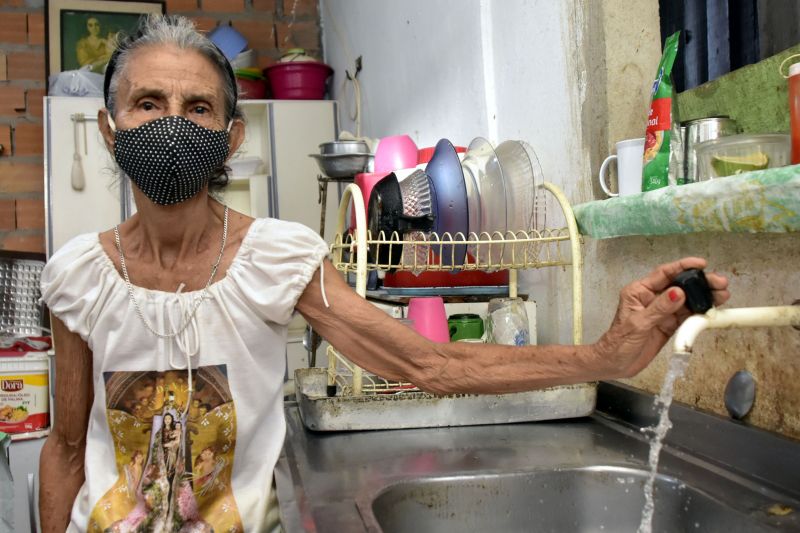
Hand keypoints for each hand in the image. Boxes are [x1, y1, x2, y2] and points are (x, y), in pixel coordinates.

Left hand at [593, 257, 729, 378]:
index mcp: (639, 291)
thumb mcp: (638, 324)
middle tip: (720, 282)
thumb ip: (658, 309)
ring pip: (686, 300)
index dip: (682, 267)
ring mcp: (662, 311)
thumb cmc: (618, 343)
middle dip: (699, 282)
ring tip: (723, 294)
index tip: (701, 264)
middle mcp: (651, 298)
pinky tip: (713, 308)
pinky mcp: (668, 324)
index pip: (663, 274)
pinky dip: (700, 312)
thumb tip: (678, 292)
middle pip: (679, 285)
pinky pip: (687, 315)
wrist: (616, 364)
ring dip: (704, 296)